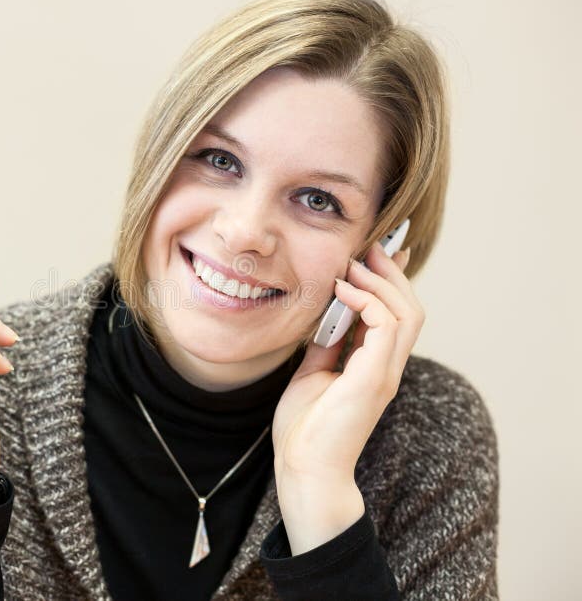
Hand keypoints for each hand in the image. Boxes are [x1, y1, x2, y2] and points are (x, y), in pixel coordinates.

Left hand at [270, 242, 422, 551]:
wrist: (305, 468)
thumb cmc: (306, 428)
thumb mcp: (312, 372)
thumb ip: (326, 344)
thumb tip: (326, 314)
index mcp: (374, 365)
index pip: (396, 315)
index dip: (392, 281)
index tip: (380, 251)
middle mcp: (387, 367)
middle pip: (411, 308)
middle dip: (392, 273)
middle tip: (371, 248)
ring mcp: (384, 373)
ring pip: (407, 313)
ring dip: (381, 282)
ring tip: (354, 264)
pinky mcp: (373, 379)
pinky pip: (386, 327)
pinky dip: (366, 301)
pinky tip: (341, 290)